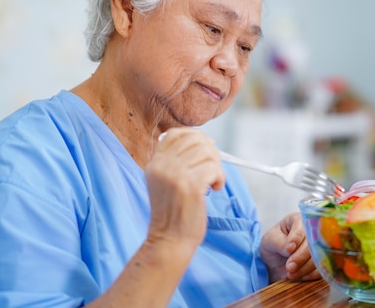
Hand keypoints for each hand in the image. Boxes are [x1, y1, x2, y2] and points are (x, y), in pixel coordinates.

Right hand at [145, 128, 225, 247]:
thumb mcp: (164, 182)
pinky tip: (216, 187)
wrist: (169, 240)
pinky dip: (220, 177)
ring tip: (213, 180)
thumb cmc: (173, 213)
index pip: (175, 134)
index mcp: (154, 163)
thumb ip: (175, 162)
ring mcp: (175, 174)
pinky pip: (214, 168)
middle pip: (195, 140)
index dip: (195, 136)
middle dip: (211, 151)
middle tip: (213, 168)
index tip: (206, 148)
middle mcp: (162, 166)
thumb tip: (204, 142)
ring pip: (207, 153)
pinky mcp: (191, 185)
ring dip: (217, 166)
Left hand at [260, 212, 320, 282]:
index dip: (296, 238)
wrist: (275, 261)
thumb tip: (291, 249)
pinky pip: (321, 268)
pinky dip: (310, 274)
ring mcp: (318, 246)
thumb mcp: (270, 241)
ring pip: (318, 256)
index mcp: (297, 220)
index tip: (288, 250)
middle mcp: (311, 230)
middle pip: (312, 242)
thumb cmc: (272, 245)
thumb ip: (279, 242)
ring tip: (291, 274)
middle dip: (300, 257)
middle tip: (289, 267)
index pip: (302, 226)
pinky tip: (299, 276)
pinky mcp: (321, 261)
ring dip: (304, 268)